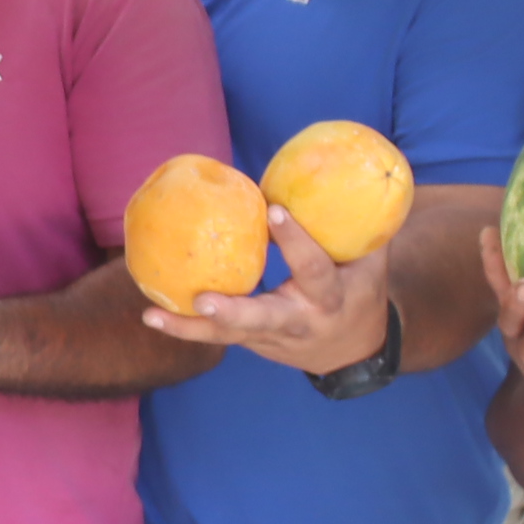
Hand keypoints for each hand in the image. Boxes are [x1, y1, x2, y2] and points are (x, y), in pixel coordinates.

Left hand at [142, 201, 390, 373]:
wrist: (353, 352)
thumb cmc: (362, 293)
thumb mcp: (371, 264)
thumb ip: (364, 225)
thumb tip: (364, 171)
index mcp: (330, 297)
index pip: (314, 268)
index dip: (296, 241)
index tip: (274, 211)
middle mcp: (298, 321)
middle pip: (263, 320)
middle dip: (233, 312)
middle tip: (202, 299)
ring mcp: (270, 338)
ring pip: (228, 337)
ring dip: (189, 328)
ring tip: (152, 315)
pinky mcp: (251, 344)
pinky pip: (216, 337)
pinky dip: (184, 328)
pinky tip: (152, 315)